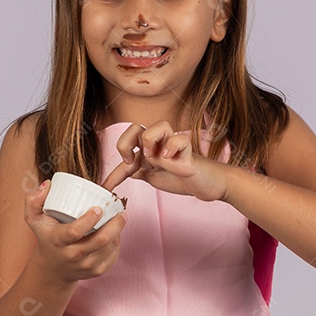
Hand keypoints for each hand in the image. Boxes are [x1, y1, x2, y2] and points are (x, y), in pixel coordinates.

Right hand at [24, 179, 126, 283]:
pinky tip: (115, 233)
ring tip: (119, 219)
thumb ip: (34, 200)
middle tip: (121, 212)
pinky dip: (117, 242)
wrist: (53, 269)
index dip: (89, 219)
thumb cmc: (47, 237)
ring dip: (118, 232)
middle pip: (100, 240)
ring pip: (109, 247)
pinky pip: (113, 255)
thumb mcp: (34, 219)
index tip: (99, 208)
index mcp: (58, 240)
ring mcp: (86, 266)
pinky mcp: (96, 272)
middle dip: (115, 225)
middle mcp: (72, 256)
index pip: (74, 231)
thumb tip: (48, 184)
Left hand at [98, 122, 226, 201]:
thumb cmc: (183, 178)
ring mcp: (174, 148)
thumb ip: (140, 171)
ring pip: (159, 126)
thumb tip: (125, 170)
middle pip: (136, 127)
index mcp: (150, 150)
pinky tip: (170, 158)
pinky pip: (181, 139)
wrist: (210, 184)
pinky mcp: (189, 154)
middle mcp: (160, 145)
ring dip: (150, 140)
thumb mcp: (154, 177)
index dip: (113, 173)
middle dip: (126, 143)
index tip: (105, 189)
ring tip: (153, 158)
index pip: (126, 151)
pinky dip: (173, 146)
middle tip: (131, 162)